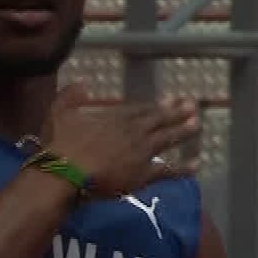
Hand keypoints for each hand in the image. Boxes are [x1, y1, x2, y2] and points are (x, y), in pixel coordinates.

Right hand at [41, 84, 201, 197]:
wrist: (67, 173)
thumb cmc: (60, 145)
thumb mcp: (59, 113)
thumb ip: (71, 96)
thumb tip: (82, 83)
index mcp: (115, 117)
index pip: (142, 109)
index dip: (158, 104)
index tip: (172, 98)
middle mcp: (133, 131)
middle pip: (159, 120)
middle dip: (177, 112)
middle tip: (192, 105)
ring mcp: (141, 153)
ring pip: (167, 139)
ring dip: (183, 131)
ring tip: (198, 124)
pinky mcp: (143, 175)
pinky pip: (168, 171)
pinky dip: (183, 168)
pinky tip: (197, 165)